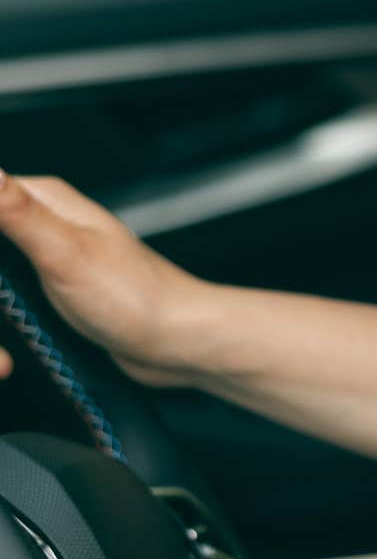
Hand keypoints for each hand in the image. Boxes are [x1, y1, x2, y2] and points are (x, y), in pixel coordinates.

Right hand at [0, 171, 210, 386]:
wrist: (177, 343)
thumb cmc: (138, 297)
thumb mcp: (65, 252)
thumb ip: (15, 210)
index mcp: (42, 200)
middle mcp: (40, 222)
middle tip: (9, 306)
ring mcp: (43, 257)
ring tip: (4, 358)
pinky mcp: (46, 291)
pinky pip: (5, 300)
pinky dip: (2, 324)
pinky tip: (6, 356)